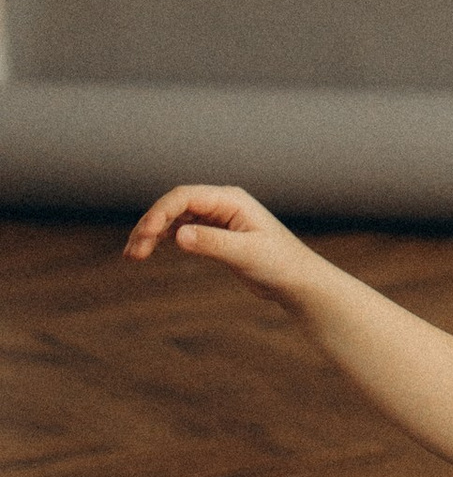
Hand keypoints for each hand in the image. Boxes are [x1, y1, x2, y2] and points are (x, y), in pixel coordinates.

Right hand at [126, 184, 323, 310]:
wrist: (296, 279)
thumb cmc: (279, 264)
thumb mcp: (245, 254)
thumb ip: (213, 243)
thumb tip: (178, 235)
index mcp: (231, 200)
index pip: (185, 196)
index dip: (160, 213)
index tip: (144, 235)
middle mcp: (221, 204)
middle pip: (174, 205)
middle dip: (150, 225)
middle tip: (133, 252)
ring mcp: (217, 218)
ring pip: (174, 219)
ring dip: (152, 234)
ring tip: (132, 255)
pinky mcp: (214, 233)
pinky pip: (181, 230)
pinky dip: (162, 239)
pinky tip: (146, 251)